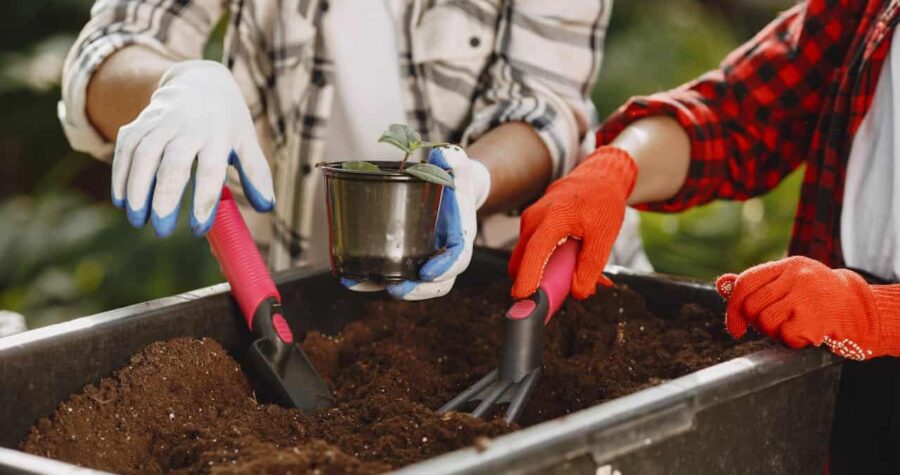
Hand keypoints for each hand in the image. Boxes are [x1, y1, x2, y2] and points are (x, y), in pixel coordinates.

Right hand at [111, 60, 274, 236]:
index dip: (203, 200)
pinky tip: (122, 201)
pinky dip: (120, 174)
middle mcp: (188, 127)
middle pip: (173, 165)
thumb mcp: (246, 142)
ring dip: (137, 189)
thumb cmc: (227, 121)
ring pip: (144, 155)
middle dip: (165, 199)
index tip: (198, 229)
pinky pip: (125, 148)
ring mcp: (161, 122)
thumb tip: (266, 206)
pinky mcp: (139, 122)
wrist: (199, 81)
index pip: (211, 171)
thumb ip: (256, 173)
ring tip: (138, 220)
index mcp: (218, 135)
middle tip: (163, 231)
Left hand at [342, 146, 490, 299]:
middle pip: (436, 283)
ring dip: (384, 288)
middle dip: (416, 291)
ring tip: (360, 283)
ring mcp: (423, 259)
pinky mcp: (405, 257)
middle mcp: (443, 254)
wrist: (450, 187)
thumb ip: (454, 158)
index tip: (427, 272)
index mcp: (460, 236)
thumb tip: (443, 154)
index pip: (458, 259)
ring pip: (410, 285)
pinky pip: (390, 275)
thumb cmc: (452, 178)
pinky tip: (348, 277)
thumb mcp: (456, 165)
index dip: (445, 268)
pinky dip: (369, 280)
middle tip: (395, 289)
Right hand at [509, 146, 636, 299]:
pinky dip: (546, 262)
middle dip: (532, 283)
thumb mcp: (604, 236)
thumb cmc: (602, 202)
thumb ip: (591, 266)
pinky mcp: (531, 225)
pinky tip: (569, 263)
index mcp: (553, 217)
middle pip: (522, 260)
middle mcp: (534, 218)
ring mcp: (529, 221)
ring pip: (526, 257)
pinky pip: (532, 250)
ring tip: (572, 277)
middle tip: (552, 300)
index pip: (535, 252)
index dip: (527, 277)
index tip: (523, 298)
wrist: (598, 178)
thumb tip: (578, 292)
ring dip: (544, 273)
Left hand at [716, 256, 899, 360]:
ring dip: (775, 333)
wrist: (862, 309)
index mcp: (787, 265)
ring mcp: (806, 296)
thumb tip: (720, 284)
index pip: (745, 283)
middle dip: (757, 324)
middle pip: (751, 306)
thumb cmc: (818, 297)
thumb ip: (756, 284)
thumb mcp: (789, 282)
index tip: (735, 329)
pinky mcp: (815, 317)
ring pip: (765, 322)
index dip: (732, 308)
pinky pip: (785, 336)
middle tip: (774, 328)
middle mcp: (796, 276)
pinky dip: (792, 342)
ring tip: (794, 328)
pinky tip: (808, 334)